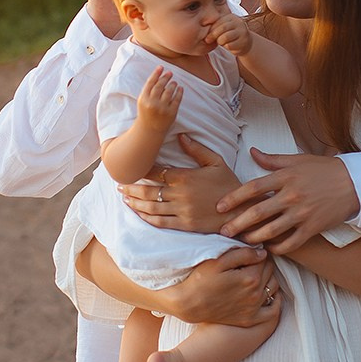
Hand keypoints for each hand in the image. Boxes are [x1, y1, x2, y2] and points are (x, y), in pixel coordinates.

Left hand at [118, 135, 236, 231]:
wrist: (241, 210)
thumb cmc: (229, 184)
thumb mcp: (216, 161)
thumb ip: (197, 149)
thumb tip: (181, 136)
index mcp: (185, 177)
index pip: (157, 172)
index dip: (142, 170)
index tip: (132, 168)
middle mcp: (180, 194)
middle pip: (149, 191)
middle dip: (132, 187)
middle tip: (120, 184)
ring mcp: (181, 211)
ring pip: (151, 207)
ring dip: (135, 202)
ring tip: (124, 197)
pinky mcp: (184, 225)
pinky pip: (160, 222)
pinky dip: (146, 217)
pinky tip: (138, 213)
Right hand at [137, 66, 181, 129]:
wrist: (150, 130)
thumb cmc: (146, 112)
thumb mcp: (143, 101)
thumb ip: (149, 90)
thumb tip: (160, 75)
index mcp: (143, 99)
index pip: (150, 83)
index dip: (156, 73)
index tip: (161, 67)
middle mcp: (152, 103)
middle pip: (160, 85)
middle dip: (165, 77)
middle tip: (170, 73)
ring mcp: (162, 108)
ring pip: (169, 91)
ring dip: (172, 84)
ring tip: (174, 82)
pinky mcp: (171, 113)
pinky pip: (177, 99)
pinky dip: (179, 92)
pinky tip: (180, 88)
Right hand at [165, 245, 280, 328]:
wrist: (189, 304)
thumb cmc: (201, 279)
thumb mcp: (218, 260)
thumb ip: (243, 253)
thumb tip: (263, 253)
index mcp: (250, 278)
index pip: (264, 258)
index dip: (257, 253)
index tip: (247, 253)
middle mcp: (256, 294)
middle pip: (270, 272)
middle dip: (262, 265)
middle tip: (248, 263)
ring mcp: (254, 309)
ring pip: (273, 287)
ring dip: (268, 279)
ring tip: (254, 275)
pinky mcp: (249, 320)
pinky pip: (272, 311)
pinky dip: (274, 301)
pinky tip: (267, 293)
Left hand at [206, 9, 247, 55]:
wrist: (245, 43)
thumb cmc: (230, 35)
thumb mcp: (224, 28)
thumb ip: (216, 27)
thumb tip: (201, 30)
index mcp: (231, 17)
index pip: (218, 21)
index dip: (210, 29)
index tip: (206, 36)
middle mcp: (238, 22)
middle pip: (222, 28)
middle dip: (213, 35)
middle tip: (208, 40)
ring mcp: (242, 32)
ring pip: (225, 37)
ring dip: (219, 42)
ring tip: (220, 42)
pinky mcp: (244, 42)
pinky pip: (229, 46)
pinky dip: (226, 47)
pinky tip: (228, 46)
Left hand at [217, 149, 358, 253]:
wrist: (354, 184)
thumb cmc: (324, 169)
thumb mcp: (298, 160)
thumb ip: (273, 160)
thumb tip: (252, 152)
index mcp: (285, 177)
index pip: (252, 187)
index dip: (234, 198)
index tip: (220, 206)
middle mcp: (291, 196)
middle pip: (257, 212)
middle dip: (237, 223)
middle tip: (223, 231)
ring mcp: (302, 214)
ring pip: (271, 230)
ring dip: (253, 237)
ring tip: (242, 241)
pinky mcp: (312, 228)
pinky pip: (290, 243)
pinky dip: (277, 247)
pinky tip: (268, 248)